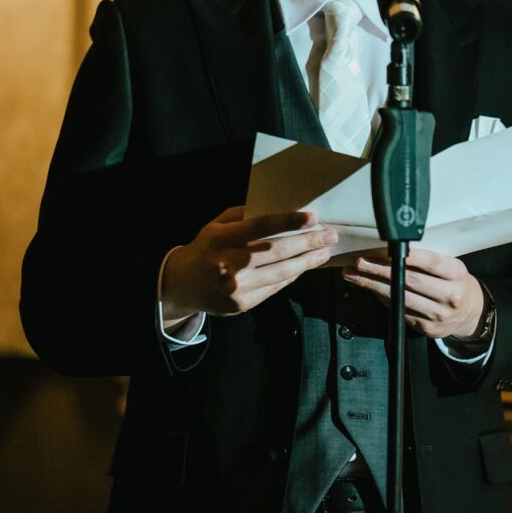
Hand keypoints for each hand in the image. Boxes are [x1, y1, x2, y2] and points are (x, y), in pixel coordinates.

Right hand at [162, 207, 337, 319]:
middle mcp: (229, 264)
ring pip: (281, 273)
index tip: (312, 218)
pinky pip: (275, 288)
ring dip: (307, 262)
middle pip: (276, 251)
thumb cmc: (205, 249)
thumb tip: (278, 208)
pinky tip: (304, 266)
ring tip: (324, 252)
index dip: (288, 222)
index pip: (260, 227)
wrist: (182, 285)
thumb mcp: (215, 226)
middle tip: (329, 235)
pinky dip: (292, 276)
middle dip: (307, 242)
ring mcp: (237, 287)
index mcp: (221, 239)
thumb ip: (242, 216)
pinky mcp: (243, 304)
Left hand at [342, 247, 484, 338]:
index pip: (431, 262)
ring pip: (400, 298)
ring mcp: (438, 315)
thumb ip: (427, 261)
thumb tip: (390, 251)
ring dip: (372, 285)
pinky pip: (399, 311)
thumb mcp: (449, 267)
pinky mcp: (427, 328)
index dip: (408, 256)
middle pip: (410, 281)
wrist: (470, 312)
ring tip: (353, 275)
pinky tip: (368, 288)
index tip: (385, 249)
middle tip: (359, 262)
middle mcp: (450, 295)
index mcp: (456, 274)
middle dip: (380, 270)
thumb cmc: (453, 282)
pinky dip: (381, 298)